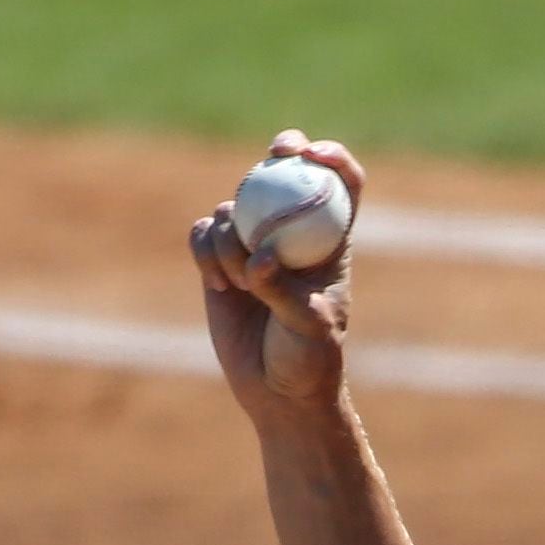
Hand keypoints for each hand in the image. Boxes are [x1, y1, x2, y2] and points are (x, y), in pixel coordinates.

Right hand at [191, 129, 363, 422]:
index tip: (316, 153)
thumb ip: (283, 290)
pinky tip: (219, 285)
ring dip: (231, 238)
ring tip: (241, 285)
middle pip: (285, 172)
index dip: (333, 159)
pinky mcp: (219, 261)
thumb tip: (260, 256)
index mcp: (330, 242)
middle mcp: (291, 234)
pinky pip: (204, 234)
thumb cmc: (308, 360)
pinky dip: (206, 252)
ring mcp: (252, 243)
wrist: (277, 393)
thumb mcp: (307, 327)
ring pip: (233, 208)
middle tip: (277, 154)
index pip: (341, 185)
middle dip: (282, 151)